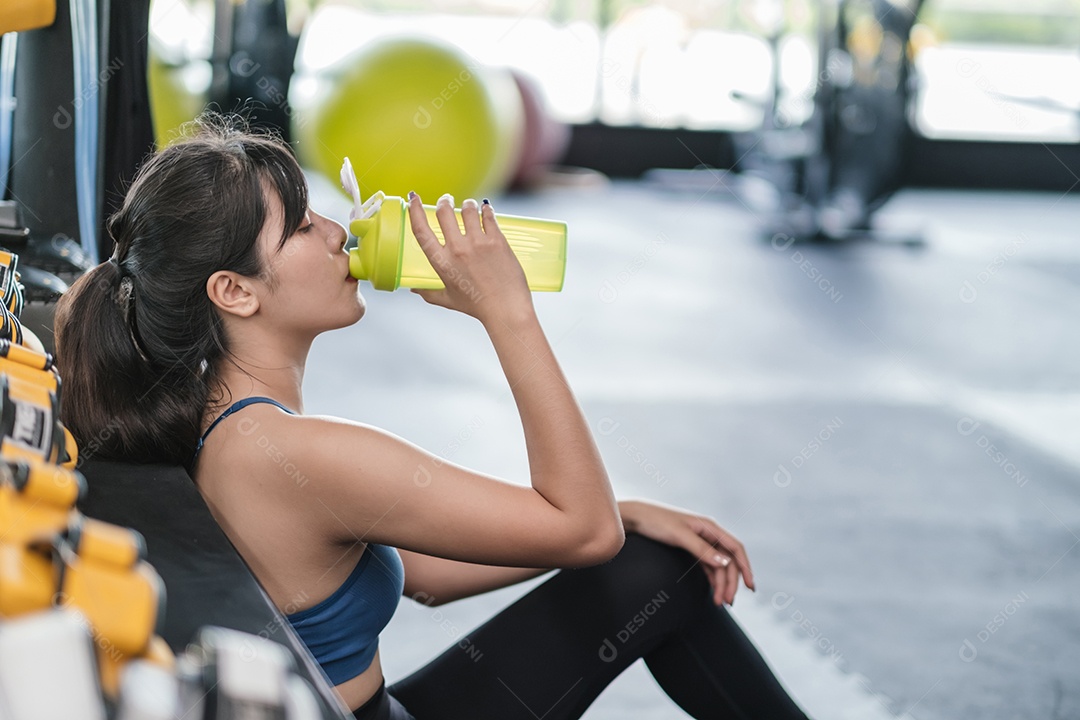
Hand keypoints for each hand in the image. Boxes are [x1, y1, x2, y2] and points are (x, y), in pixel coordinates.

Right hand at [407, 193, 532, 325]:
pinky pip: (488, 216)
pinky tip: (486, 209)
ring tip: (469, 206)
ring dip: (467, 204)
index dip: (415, 210)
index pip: (421, 230)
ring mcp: (478, 243)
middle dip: (444, 202)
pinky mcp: (497, 241)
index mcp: (442, 263)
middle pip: (444, 212)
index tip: (413, 199)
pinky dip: (486, 210)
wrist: (506, 309)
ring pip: (468, 209)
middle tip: (447, 200)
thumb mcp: (448, 300)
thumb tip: (414, 289)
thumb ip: (428, 293)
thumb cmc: (477, 307)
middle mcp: (458, 249)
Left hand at [618, 499, 754, 606]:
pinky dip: (712, 580)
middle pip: (728, 561)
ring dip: (721, 584)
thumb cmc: (657, 523)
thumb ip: (702, 549)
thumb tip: (725, 563)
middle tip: (728, 602)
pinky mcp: (691, 549)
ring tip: (719, 603)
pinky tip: (713, 592)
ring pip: (718, 566)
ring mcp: (700, 542)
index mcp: (710, 527)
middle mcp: (708, 534)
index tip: (750, 587)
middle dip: (730, 582)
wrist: (635, 518)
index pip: (736, 548)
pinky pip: (708, 567)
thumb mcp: (680, 536)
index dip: (746, 567)